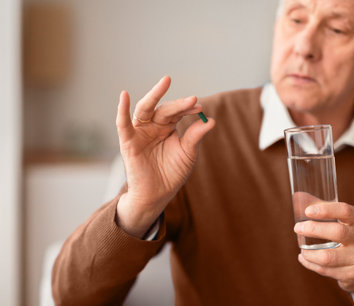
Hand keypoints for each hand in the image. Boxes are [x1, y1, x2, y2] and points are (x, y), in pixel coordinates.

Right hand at [115, 76, 214, 237]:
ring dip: (155, 95)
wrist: (157, 195)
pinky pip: (123, 124)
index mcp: (167, 127)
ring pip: (146, 109)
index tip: (200, 107)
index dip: (188, 108)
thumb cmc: (172, 173)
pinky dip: (122, 109)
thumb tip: (211, 121)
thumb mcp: (188, 154)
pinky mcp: (128, 141)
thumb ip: (195, 137)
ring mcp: (140, 132)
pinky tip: (125, 95)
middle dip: (178, 104)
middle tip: (193, 99)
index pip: (178, 112)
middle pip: (164, 109)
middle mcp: (153, 126)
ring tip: (166, 82)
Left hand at [293, 193, 353, 304]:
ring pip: (328, 257)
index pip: (345, 211)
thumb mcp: (346, 222)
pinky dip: (310, 264)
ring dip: (309, 252)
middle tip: (297, 228)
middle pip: (338, 232)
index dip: (325, 210)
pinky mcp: (353, 275)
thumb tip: (298, 196)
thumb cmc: (352, 238)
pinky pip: (326, 270)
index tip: (308, 211)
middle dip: (313, 229)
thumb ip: (324, 208)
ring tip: (301, 248)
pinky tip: (304, 258)